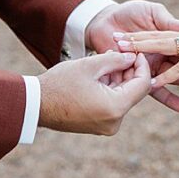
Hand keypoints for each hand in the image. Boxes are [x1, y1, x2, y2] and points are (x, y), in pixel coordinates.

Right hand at [36, 51, 152, 135]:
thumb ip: (115, 59)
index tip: (135, 51)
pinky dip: (110, 88)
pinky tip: (100, 73)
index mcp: (115, 108)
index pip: (143, 84)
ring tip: (107, 59)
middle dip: (129, 70)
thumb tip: (132, 57)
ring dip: (119, 78)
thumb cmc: (60, 83)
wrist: (35, 105)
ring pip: (123, 96)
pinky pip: (113, 104)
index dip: (142, 65)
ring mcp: (107, 126)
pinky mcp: (99, 125)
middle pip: (134, 91)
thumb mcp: (89, 65)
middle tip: (121, 51)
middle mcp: (114, 122)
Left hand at [87, 0, 178, 112]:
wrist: (104, 21)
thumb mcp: (152, 12)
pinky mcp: (139, 76)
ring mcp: (151, 66)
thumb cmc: (129, 12)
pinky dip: (168, 97)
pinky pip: (153, 89)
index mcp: (167, 39)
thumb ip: (169, 22)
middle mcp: (162, 55)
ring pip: (172, 77)